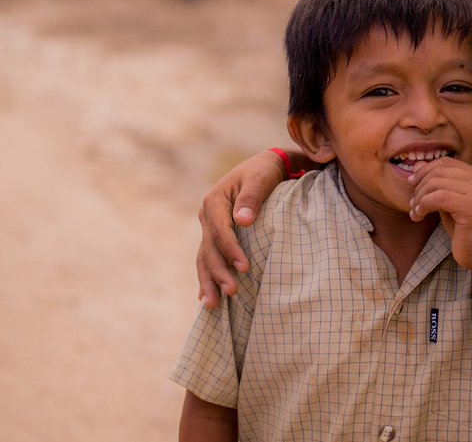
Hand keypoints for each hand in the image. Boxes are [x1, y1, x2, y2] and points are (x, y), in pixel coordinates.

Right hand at [196, 149, 286, 308]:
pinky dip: (207, 277)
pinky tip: (205, 298)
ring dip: (209, 281)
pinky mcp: (216, 235)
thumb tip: (242, 221)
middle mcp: (207, 216)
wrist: (266, 166)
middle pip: (209, 249)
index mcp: (214, 201)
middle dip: (219, 273)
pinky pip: (208, 258)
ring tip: (214, 305)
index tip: (244, 268)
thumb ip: (252, 197)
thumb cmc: (265, 170)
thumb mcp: (261, 177)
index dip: (231, 251)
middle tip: (232, 292)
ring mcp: (209, 227)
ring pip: (204, 258)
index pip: (220, 231)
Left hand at [409, 157, 471, 271]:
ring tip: (416, 212)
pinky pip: (438, 198)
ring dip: (419, 198)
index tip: (412, 186)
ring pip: (436, 183)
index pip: (445, 162)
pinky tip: (419, 216)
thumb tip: (417, 165)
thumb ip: (436, 184)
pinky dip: (423, 206)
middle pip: (439, 171)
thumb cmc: (465, 229)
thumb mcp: (447, 202)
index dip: (424, 171)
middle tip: (413, 204)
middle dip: (420, 186)